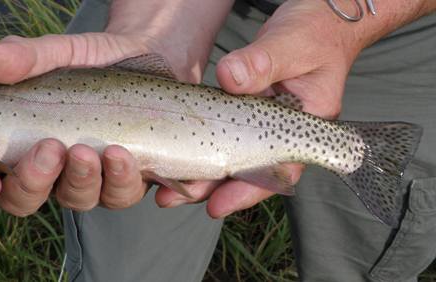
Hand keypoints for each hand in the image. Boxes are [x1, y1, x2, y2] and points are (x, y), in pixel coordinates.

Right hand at [0, 0, 234, 215]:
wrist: (145, 55)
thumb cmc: (91, 62)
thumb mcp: (60, 52)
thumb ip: (26, 57)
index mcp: (22, 148)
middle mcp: (55, 173)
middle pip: (31, 199)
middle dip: (38, 181)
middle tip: (54, 148)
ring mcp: (97, 180)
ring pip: (88, 200)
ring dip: (94, 181)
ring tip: (110, 151)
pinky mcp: (139, 176)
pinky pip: (148, 196)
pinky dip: (162, 197)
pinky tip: (166, 192)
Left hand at [155, 0, 364, 216]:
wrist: (320, 14)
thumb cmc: (316, 30)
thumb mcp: (292, 44)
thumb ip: (263, 62)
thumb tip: (229, 80)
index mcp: (306, 123)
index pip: (278, 169)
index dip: (247, 191)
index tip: (216, 205)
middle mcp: (283, 129)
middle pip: (246, 170)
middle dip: (210, 188)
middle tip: (171, 198)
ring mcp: (262, 119)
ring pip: (230, 154)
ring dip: (199, 170)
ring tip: (164, 186)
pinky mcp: (244, 106)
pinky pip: (220, 130)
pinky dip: (198, 142)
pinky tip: (173, 153)